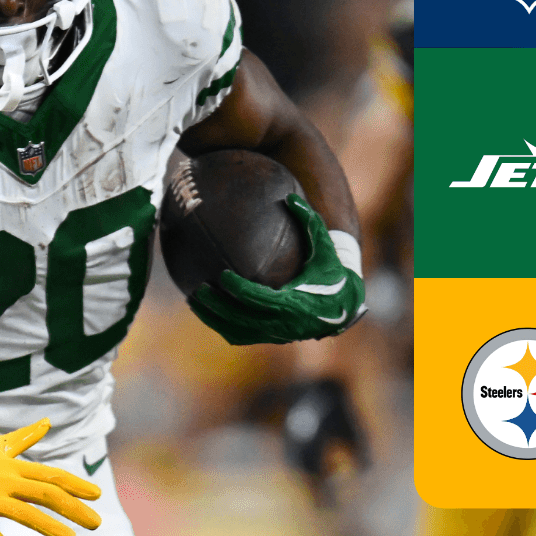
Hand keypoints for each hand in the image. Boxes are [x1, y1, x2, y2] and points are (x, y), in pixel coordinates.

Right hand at [0, 419, 101, 535]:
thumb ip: (24, 438)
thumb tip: (47, 422)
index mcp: (12, 466)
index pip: (51, 475)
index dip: (76, 485)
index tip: (96, 495)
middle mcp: (5, 481)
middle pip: (46, 494)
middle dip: (74, 508)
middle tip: (96, 523)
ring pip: (26, 514)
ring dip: (50, 526)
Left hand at [189, 195, 365, 345]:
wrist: (343, 306)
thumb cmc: (332, 273)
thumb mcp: (325, 248)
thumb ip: (310, 222)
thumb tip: (289, 197)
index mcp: (295, 303)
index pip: (260, 299)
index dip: (239, 289)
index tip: (222, 276)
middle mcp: (283, 324)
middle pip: (242, 319)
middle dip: (217, 307)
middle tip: (197, 290)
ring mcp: (275, 335)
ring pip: (237, 331)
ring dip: (213, 318)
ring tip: (192, 301)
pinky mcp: (270, 338)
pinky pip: (240, 336)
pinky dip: (221, 326)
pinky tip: (204, 311)